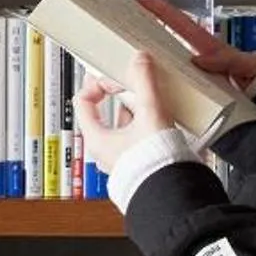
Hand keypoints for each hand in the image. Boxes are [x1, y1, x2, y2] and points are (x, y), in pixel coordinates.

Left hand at [74, 48, 173, 177]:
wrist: (173, 195)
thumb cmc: (154, 162)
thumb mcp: (150, 113)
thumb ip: (145, 83)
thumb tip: (139, 60)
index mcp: (97, 139)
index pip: (82, 101)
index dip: (95, 84)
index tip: (111, 76)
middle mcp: (105, 152)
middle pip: (105, 113)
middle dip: (122, 96)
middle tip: (135, 85)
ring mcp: (121, 160)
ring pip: (123, 126)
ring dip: (137, 111)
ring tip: (152, 101)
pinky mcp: (138, 165)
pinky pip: (137, 139)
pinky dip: (146, 126)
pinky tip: (162, 121)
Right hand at [135, 0, 255, 90]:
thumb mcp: (252, 66)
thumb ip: (231, 60)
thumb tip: (201, 58)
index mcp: (212, 51)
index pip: (183, 26)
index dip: (164, 11)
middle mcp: (200, 63)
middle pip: (167, 43)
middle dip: (146, 33)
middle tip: (125, 27)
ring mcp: (196, 79)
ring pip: (166, 67)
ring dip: (148, 63)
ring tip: (127, 59)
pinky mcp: (195, 97)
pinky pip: (171, 89)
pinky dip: (158, 89)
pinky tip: (147, 92)